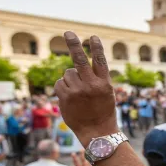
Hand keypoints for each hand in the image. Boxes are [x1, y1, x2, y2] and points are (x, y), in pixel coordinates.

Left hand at [54, 32, 117, 146]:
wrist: (97, 132)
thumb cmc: (103, 111)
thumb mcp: (106, 93)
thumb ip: (96, 79)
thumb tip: (76, 67)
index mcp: (104, 83)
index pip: (100, 61)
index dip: (96, 48)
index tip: (92, 37)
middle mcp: (91, 85)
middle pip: (79, 60)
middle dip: (73, 44)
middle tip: (68, 33)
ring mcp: (78, 91)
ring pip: (68, 73)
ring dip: (70, 79)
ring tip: (77, 92)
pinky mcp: (66, 98)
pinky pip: (59, 84)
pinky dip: (62, 88)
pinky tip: (69, 97)